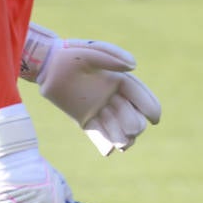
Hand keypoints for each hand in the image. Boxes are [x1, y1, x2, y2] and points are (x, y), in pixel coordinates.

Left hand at [23, 24, 162, 154]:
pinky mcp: (86, 119)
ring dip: (122, 136)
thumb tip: (134, 66)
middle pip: (130, 113)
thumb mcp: (93, 51)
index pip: (138, 94)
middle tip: (132, 131)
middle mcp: (112, 96)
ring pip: (117, 126)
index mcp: (118, 79)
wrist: (46, 66)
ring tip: (123, 144)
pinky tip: (107, 151)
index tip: (156, 118)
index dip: (149, 105)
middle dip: (135, 123)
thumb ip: (113, 56)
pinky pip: (98, 134)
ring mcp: (99, 109)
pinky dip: (103, 143)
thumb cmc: (70, 54)